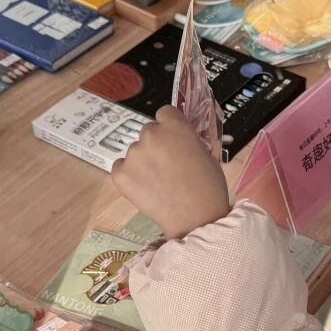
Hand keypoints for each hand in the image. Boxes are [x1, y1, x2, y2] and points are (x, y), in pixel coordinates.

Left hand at [111, 106, 230, 239]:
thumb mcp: (207, 155)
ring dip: (143, 161)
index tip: (174, 139)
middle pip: (148, 131)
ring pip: (135, 151)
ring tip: (157, 182)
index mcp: (175, 126)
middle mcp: (150, 134)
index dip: (170, 125)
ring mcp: (133, 154)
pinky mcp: (120, 174)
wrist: (195, 218)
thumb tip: (180, 144)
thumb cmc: (209, 187)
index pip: (165, 112)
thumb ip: (189, 142)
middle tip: (167, 165)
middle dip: (156, 144)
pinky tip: (143, 187)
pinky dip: (129, 175)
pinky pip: (120, 167)